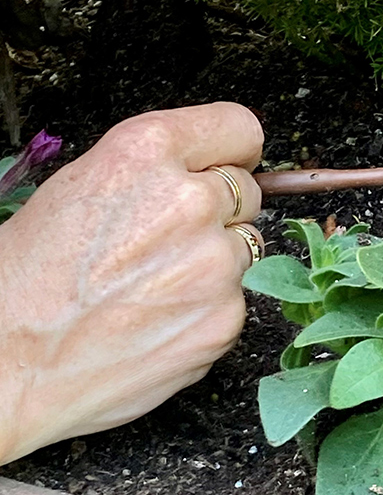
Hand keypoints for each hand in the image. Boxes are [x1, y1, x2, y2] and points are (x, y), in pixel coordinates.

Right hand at [0, 102, 262, 463]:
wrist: (9, 366)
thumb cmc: (28, 279)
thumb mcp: (81, 186)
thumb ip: (156, 169)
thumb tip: (205, 170)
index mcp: (146, 151)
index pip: (239, 128)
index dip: (230, 152)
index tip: (224, 165)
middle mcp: (190, 200)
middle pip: (246, 190)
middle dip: (218, 211)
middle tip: (168, 240)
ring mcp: (214, 263)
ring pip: (245, 246)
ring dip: (215, 261)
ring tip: (154, 284)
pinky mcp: (225, 317)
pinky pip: (238, 298)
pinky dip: (209, 309)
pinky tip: (158, 319)